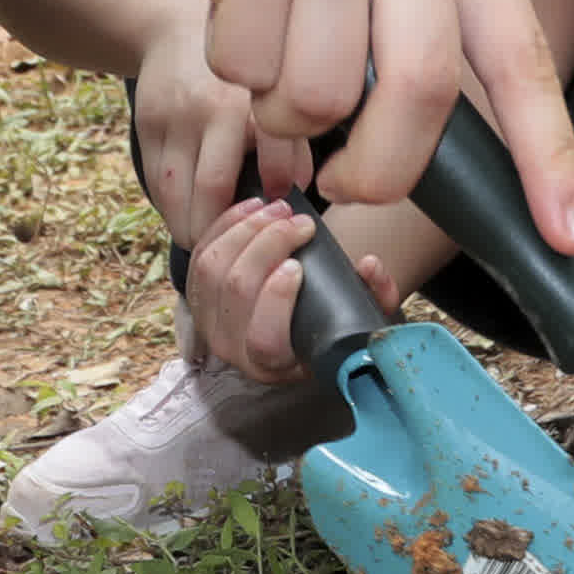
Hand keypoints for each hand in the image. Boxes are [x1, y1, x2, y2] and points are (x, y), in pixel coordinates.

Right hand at [14, 0, 573, 240]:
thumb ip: (409, 3)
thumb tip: (424, 139)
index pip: (520, 51)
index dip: (548, 154)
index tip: (569, 236)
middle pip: (420, 95)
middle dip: (379, 169)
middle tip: (340, 183)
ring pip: (320, 95)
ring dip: (278, 107)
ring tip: (258, 46)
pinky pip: (247, 69)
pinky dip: (227, 66)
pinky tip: (218, 4)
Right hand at [126, 9, 278, 248]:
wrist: (175, 24)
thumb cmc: (241, 70)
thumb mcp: (275, 93)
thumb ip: (292, 142)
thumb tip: (301, 193)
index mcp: (254, 101)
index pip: (268, 169)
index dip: (272, 207)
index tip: (277, 219)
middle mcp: (210, 109)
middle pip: (212, 193)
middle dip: (223, 232)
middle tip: (236, 252)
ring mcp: (172, 118)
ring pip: (175, 194)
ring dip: (190, 227)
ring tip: (208, 241)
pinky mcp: (146, 124)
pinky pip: (155, 181)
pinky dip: (169, 206)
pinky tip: (185, 214)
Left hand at [176, 193, 395, 385]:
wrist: (295, 327)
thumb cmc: (330, 324)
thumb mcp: (361, 320)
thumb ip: (375, 296)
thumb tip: (370, 265)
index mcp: (274, 365)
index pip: (264, 339)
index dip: (276, 298)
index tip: (298, 264)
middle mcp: (234, 349)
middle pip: (235, 291)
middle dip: (267, 244)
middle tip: (299, 222)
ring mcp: (209, 322)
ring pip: (212, 268)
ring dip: (246, 229)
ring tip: (279, 209)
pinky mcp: (197, 295)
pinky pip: (200, 253)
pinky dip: (225, 225)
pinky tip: (253, 208)